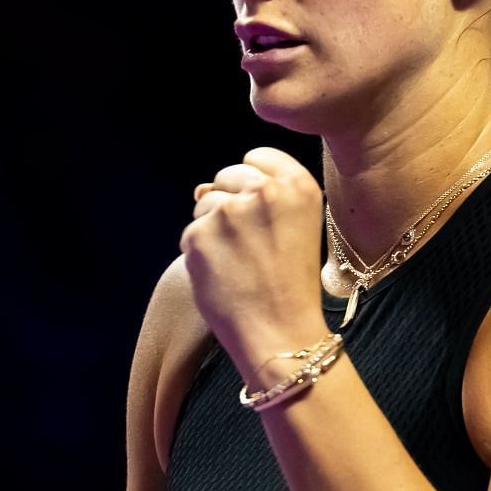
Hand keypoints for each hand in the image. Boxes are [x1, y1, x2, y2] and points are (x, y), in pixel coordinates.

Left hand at [179, 146, 327, 366]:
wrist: (280, 333)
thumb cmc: (291, 285)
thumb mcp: (298, 228)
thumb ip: (261, 197)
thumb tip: (200, 187)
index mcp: (299, 185)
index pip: (259, 157)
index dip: (254, 183)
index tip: (262, 212)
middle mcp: (264, 191)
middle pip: (228, 175)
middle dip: (231, 202)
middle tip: (250, 245)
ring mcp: (229, 212)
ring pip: (205, 203)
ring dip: (214, 227)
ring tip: (239, 263)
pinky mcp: (199, 234)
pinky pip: (191, 232)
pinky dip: (201, 252)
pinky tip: (223, 275)